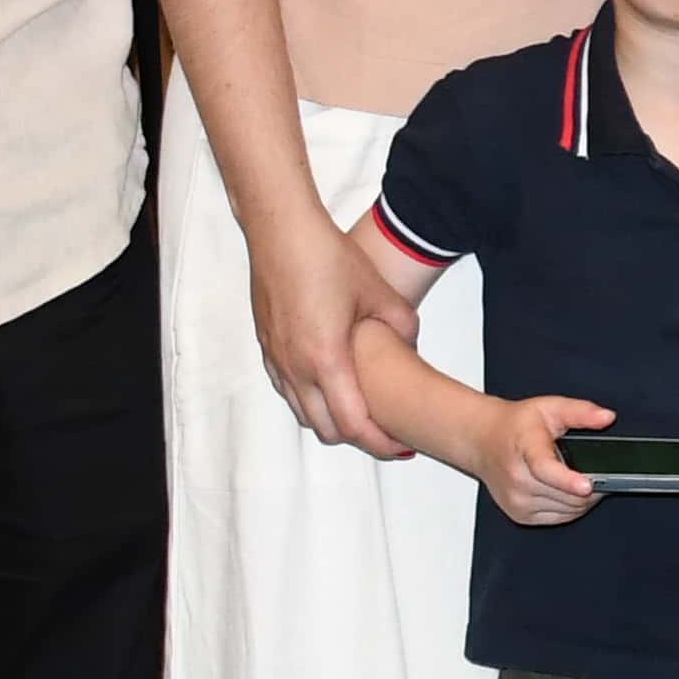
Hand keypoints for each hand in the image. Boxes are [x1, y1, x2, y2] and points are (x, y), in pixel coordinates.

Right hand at [250, 217, 416, 457]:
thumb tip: (411, 348)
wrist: (281, 231)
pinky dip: (310, 401)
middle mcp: (296, 368)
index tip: (402, 447)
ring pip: (304, 413)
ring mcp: (277, 360)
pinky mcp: (267, 348)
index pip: (353, 425)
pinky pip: (288, 391)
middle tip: (387, 434)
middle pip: (326, 430)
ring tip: (362, 413)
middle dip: (359, 438)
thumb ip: (403, 328)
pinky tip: (332, 387)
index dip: (380, 444)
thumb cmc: (328, 258)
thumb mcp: (380, 293)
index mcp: (326, 360)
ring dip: (332, 421)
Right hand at [477, 395, 612, 527]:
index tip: (586, 485)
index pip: (545, 469)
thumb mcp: (550, 407)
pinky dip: (571, 507)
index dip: (568, 480)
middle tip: (600, 472)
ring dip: (583, 499)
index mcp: (525, 447)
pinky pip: (560, 518)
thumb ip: (581, 412)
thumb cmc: (516, 426)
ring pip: (568, 510)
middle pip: (567, 494)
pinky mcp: (521, 515)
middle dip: (592, 486)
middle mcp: (517, 478)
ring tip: (583, 478)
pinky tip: (569, 490)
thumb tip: (606, 417)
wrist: (483, 442)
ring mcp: (518, 500)